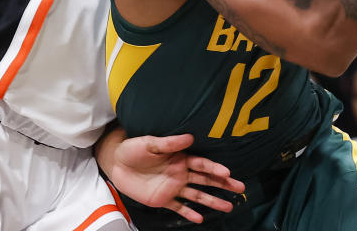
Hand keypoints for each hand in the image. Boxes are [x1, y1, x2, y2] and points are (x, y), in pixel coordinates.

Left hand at [109, 133, 244, 223]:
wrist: (116, 162)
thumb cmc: (133, 148)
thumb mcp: (150, 143)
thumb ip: (169, 143)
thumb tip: (190, 137)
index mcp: (180, 158)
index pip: (202, 164)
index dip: (214, 168)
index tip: (228, 172)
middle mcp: (180, 173)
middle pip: (206, 180)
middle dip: (223, 184)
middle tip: (240, 187)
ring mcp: (173, 187)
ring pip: (197, 196)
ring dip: (212, 201)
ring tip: (229, 206)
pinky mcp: (163, 199)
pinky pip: (179, 207)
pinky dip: (189, 213)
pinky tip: (200, 219)